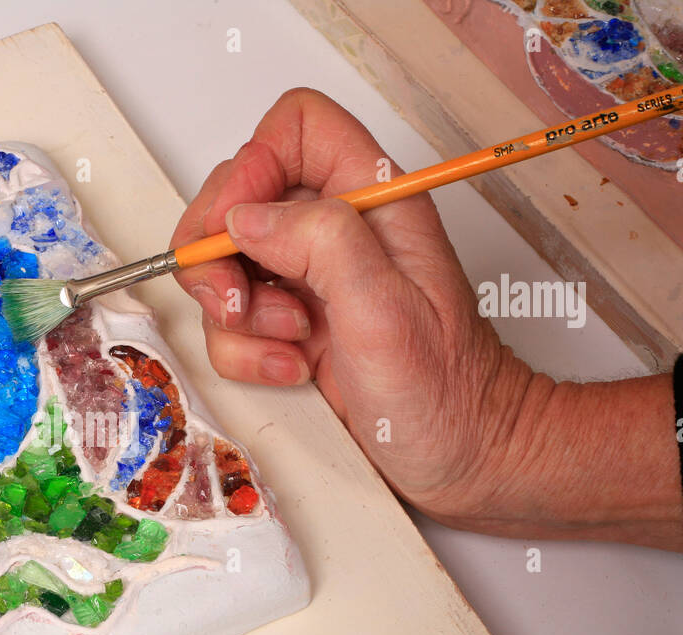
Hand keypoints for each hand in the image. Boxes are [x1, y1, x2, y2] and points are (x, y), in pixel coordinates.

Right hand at [172, 88, 536, 526]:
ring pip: (222, 263)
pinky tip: (292, 369)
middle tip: (241, 301)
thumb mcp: (387, 309)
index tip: (239, 228)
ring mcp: (307, 278)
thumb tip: (247, 219)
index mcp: (372, 199)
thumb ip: (319, 242)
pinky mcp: (288, 325)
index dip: (253, 165)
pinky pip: (231, 322)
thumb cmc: (447, 392)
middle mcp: (334, 230)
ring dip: (238, 314)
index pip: (295, 127)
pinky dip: (245, 352)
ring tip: (290, 345)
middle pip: (236, 196)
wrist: (462, 458)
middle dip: (220, 253)